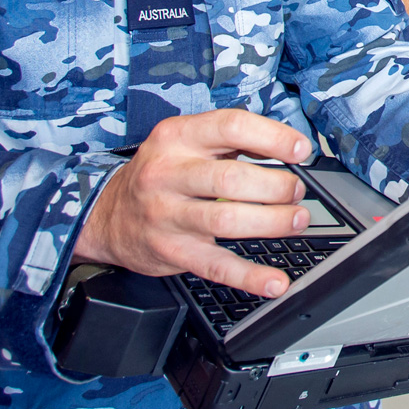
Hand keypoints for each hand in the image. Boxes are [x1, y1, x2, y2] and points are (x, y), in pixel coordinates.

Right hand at [75, 110, 312, 298]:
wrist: (108, 216)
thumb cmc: (160, 174)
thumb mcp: (184, 143)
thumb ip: (229, 141)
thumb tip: (287, 148)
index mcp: (176, 137)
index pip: (230, 127)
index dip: (273, 138)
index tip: (300, 150)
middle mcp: (168, 173)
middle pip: (231, 178)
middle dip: (277, 186)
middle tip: (297, 191)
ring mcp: (167, 215)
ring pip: (227, 220)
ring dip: (272, 222)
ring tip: (296, 219)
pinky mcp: (172, 251)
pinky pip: (217, 266)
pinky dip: (250, 277)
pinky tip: (275, 281)